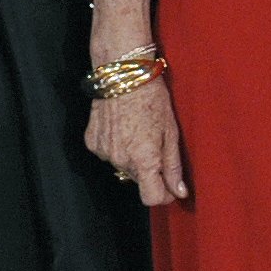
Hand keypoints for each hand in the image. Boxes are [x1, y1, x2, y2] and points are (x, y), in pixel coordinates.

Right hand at [85, 76, 187, 206]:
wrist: (123, 72)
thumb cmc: (152, 97)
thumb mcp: (171, 132)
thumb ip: (173, 166)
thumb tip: (179, 192)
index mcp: (143, 160)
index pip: (151, 198)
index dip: (163, 195)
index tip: (170, 186)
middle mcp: (121, 160)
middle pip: (138, 180)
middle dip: (149, 170)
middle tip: (155, 142)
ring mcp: (104, 152)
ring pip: (123, 166)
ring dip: (131, 157)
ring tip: (137, 130)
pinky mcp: (92, 142)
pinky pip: (108, 154)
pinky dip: (116, 146)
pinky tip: (122, 126)